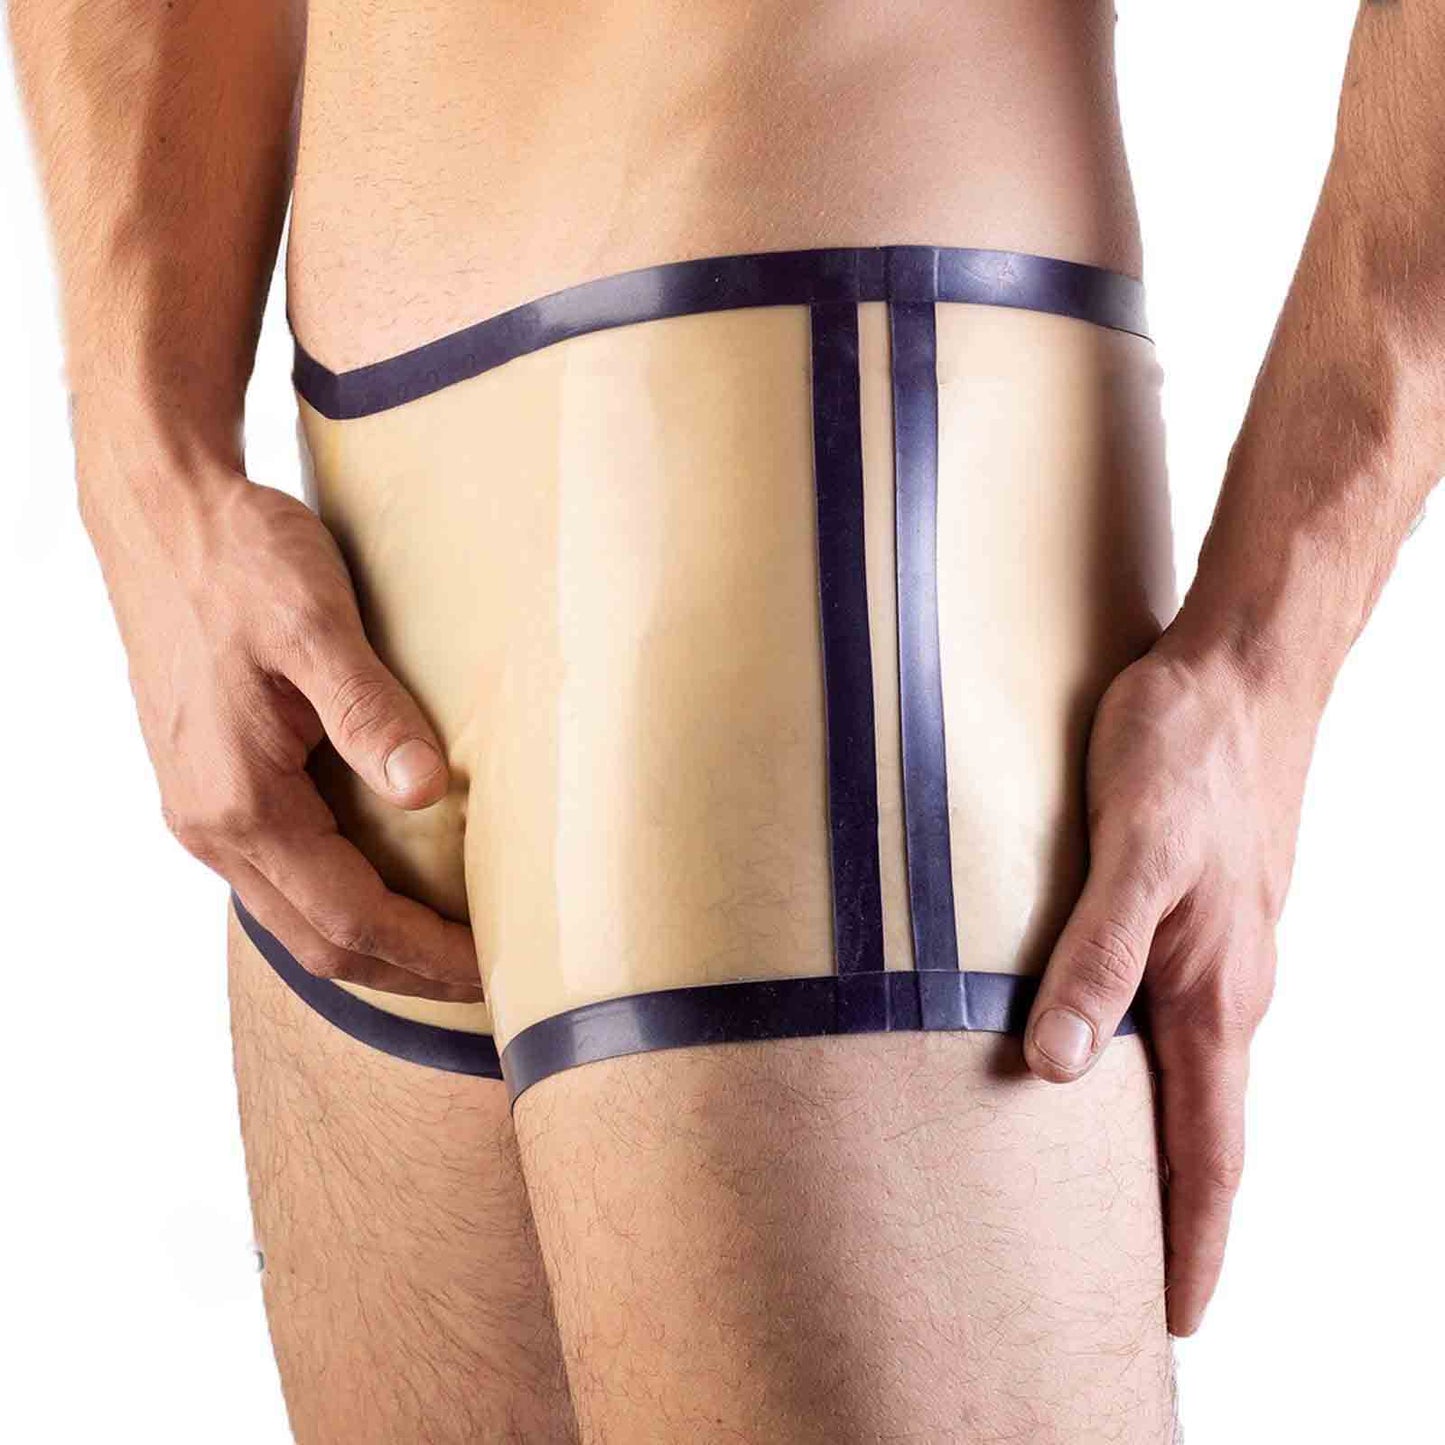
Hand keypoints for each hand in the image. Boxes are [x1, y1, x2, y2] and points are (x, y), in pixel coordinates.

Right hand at [85, 462, 480, 998]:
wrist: (162, 516)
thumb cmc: (239, 560)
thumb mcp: (313, 623)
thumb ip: (368, 711)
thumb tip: (427, 789)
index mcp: (239, 798)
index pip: (349, 917)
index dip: (426, 954)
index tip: (495, 967)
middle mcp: (211, 823)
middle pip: (319, 941)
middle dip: (406, 972)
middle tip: (487, 980)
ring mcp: (204, 810)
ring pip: (295, 918)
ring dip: (373, 945)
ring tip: (447, 950)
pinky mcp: (211, 787)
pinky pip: (279, 878)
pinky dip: (339, 904)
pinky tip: (387, 890)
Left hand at [1022, 641, 1318, 1335]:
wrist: (1241, 670)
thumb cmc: (1186, 754)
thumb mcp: (1134, 853)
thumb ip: (1097, 956)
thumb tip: (1058, 1066)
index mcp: (1213, 992)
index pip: (1208, 1149)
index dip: (1191, 1238)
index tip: (1177, 1317)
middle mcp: (1225, 985)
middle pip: (1204, 1126)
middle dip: (1176, 1211)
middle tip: (1136, 1281)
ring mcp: (1220, 949)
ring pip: (1190, 1072)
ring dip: (1163, 1141)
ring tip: (1120, 1193)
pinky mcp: (1201, 911)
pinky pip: (1178, 1014)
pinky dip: (1153, 1067)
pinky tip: (1113, 1060)